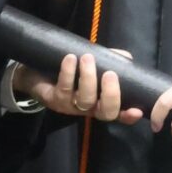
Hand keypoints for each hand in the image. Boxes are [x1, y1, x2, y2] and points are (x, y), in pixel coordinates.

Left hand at [13, 52, 142, 124]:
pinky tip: (70, 58)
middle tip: (110, 74)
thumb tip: (127, 57)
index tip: (137, 110)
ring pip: (85, 100)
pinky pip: (64, 89)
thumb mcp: (92, 63)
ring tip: (87, 58)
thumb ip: (110, 59)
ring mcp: (71, 106)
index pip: (118, 113)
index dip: (128, 115)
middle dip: (111, 94)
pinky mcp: (55, 100)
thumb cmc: (68, 69)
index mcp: (99, 101)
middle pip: (105, 113)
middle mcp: (88, 108)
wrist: (34, 72)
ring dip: (88, 78)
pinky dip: (68, 73)